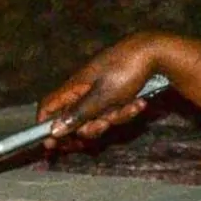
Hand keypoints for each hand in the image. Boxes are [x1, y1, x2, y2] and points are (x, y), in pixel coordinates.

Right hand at [38, 34, 164, 141]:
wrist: (154, 54)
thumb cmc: (124, 70)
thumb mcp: (101, 97)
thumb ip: (77, 114)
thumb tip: (53, 130)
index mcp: (72, 89)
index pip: (48, 109)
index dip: (46, 127)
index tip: (52, 146)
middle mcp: (82, 92)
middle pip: (74, 122)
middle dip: (90, 129)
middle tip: (104, 124)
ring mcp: (99, 95)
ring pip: (98, 120)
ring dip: (114, 118)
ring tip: (128, 106)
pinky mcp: (115, 97)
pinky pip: (114, 113)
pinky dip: (126, 110)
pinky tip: (138, 102)